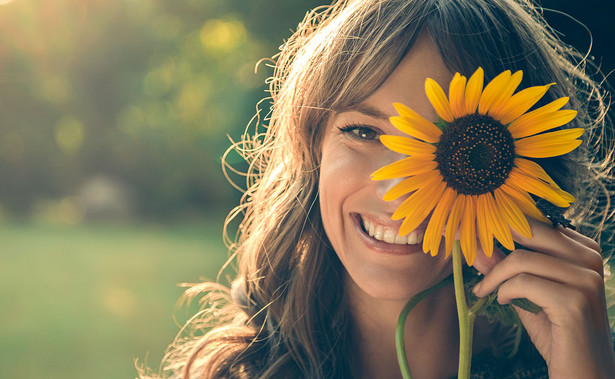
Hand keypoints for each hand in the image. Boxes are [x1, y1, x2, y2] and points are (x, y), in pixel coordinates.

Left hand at [472, 218, 614, 377]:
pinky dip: (505, 291)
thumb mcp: (526, 293)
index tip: (468, 232)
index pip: (534, 223)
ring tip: (485, 290)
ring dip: (494, 276)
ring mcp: (586, 279)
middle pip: (528, 232)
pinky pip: (524, 283)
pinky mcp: (575, 301)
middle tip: (467, 252)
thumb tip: (476, 244)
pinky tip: (504, 302)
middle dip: (490, 240)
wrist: (583, 373)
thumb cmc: (556, 331)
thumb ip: (505, 268)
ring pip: (521, 259)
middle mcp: (590, 258)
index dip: (499, 225)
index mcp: (583, 249)